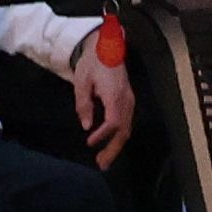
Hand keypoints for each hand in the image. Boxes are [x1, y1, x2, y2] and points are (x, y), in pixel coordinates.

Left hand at [71, 39, 133, 162]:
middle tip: (101, 165)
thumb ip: (84, 104)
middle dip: (113, 149)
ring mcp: (130, 100)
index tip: (89, 142)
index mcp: (115, 94)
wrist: (107, 46)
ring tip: (104, 160)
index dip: (103, 135)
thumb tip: (87, 126)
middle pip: (124, 130)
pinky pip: (127, 123)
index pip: (113, 121)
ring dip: (116, 146)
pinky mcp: (128, 101)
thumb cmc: (92, 62)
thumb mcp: (81, 81)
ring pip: (127, 128)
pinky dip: (119, 136)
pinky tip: (110, 144)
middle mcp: (126, 99)